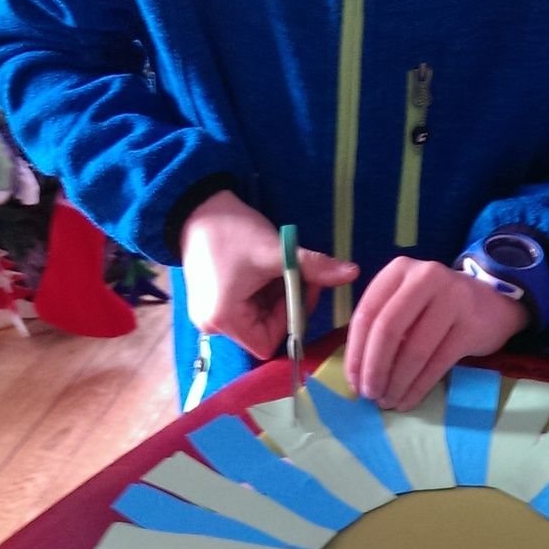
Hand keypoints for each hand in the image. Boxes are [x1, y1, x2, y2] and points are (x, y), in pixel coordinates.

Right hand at [181, 191, 357, 359]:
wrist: (196, 206)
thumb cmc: (231, 230)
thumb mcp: (275, 251)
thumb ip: (313, 267)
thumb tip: (353, 273)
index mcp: (223, 320)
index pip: (268, 342)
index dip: (289, 320)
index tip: (299, 287)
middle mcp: (212, 326)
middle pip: (264, 332)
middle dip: (285, 305)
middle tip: (295, 273)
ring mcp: (210, 316)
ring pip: (257, 319)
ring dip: (274, 298)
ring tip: (274, 268)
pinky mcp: (211, 303)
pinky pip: (246, 308)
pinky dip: (261, 293)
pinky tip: (261, 271)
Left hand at [344, 257, 528, 409]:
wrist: (491, 305)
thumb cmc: (436, 309)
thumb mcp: (406, 302)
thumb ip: (381, 325)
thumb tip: (357, 373)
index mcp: (399, 270)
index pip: (367, 312)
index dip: (355, 351)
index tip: (352, 381)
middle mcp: (425, 277)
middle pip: (388, 329)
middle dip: (374, 368)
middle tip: (369, 394)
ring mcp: (452, 298)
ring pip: (414, 349)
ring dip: (396, 383)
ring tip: (387, 401)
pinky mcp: (471, 325)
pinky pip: (438, 363)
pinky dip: (418, 388)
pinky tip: (407, 401)